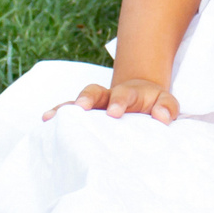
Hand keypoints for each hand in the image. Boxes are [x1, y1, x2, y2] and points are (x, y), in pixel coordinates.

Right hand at [46, 77, 179, 122]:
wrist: (142, 100)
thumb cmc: (154, 105)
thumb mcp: (166, 103)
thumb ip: (167, 107)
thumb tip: (161, 117)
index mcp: (129, 94)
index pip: (124, 96)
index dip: (119, 102)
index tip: (114, 113)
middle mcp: (107, 96)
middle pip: (94, 92)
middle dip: (87, 99)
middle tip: (81, 108)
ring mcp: (94, 105)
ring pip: (77, 102)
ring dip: (66, 108)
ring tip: (52, 117)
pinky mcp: (85, 115)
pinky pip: (69, 113)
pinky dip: (58, 114)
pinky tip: (46, 120)